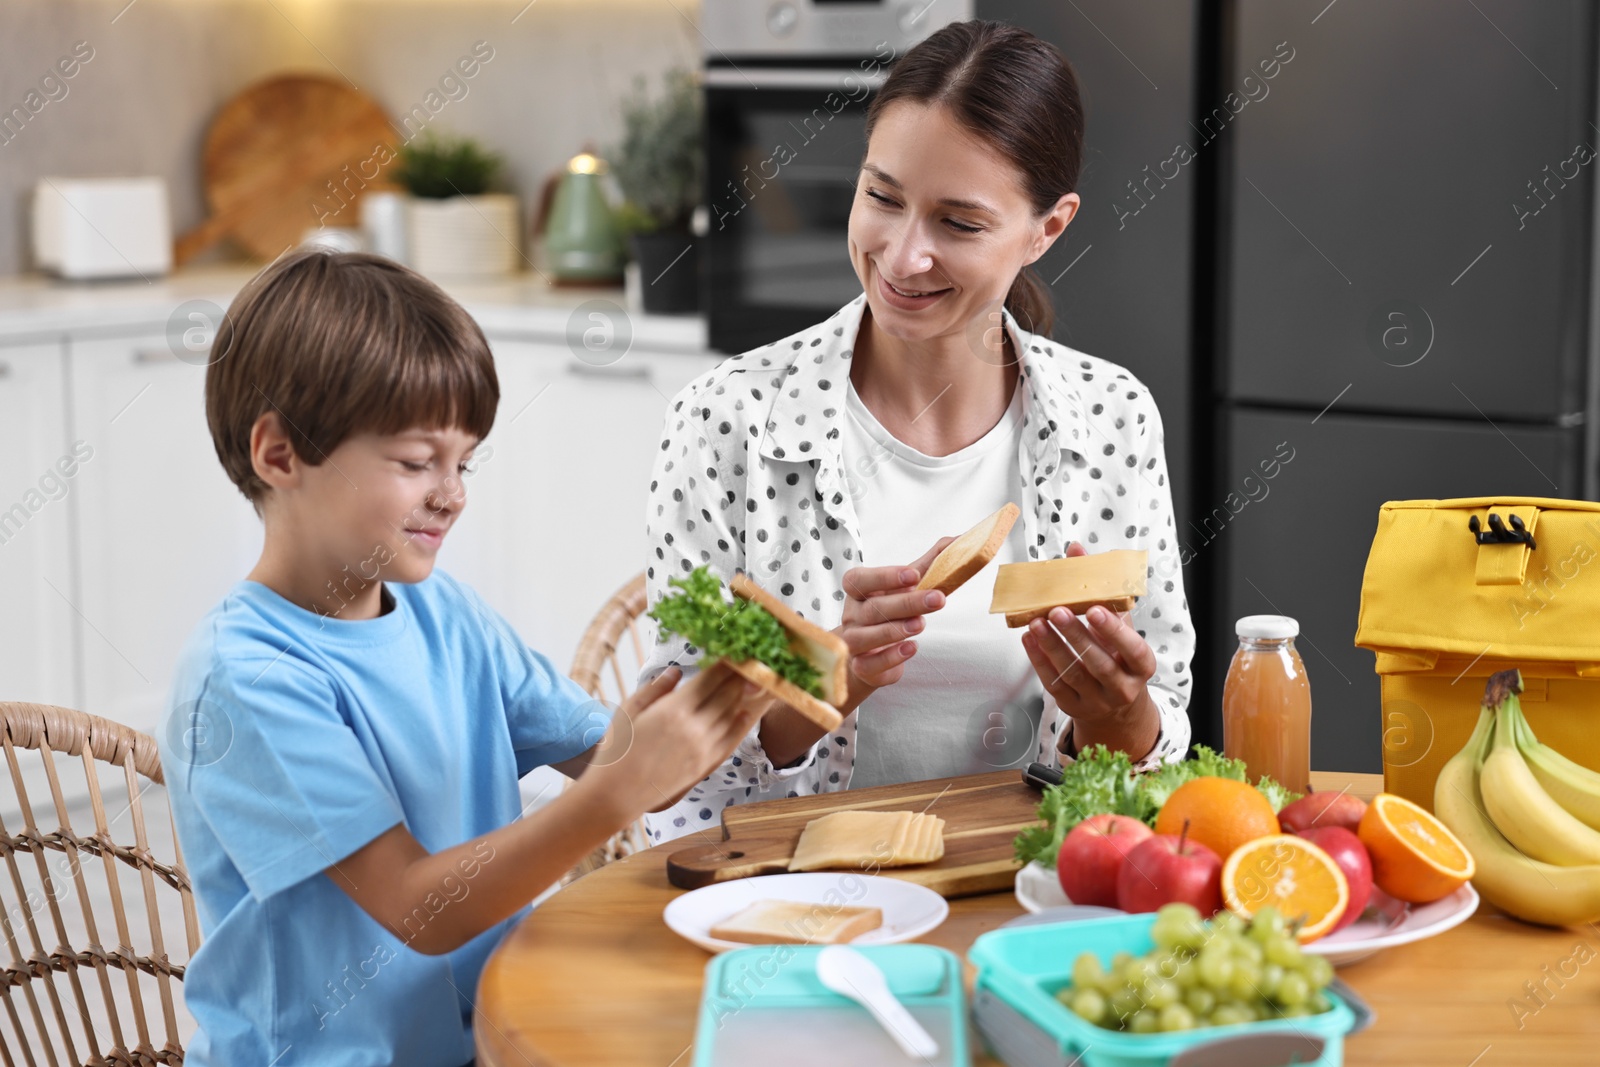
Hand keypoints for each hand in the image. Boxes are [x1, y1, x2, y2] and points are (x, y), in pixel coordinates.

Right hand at [591, 663, 769, 813]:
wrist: (617, 794)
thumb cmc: (617, 750)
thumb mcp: (628, 710)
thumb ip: (655, 688)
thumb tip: (676, 671)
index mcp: (674, 710)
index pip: (711, 679)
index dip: (725, 663)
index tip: (733, 651)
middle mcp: (694, 728)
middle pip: (728, 694)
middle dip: (738, 675)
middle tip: (747, 661)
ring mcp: (703, 748)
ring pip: (732, 715)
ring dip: (742, 696)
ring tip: (750, 681)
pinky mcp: (705, 765)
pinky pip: (731, 740)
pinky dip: (741, 723)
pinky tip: (745, 712)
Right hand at [835, 536, 954, 712]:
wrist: (867, 653)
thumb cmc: (888, 612)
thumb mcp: (905, 587)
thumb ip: (929, 564)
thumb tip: (959, 541)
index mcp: (858, 591)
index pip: (859, 579)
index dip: (884, 576)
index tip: (913, 574)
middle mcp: (852, 616)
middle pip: (873, 609)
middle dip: (907, 603)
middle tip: (938, 599)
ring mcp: (853, 642)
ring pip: (867, 637)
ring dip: (895, 630)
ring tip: (921, 624)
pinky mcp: (862, 667)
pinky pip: (871, 664)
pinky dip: (891, 657)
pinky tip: (911, 648)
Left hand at [1020, 542, 1159, 754]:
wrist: (1116, 707)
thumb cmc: (1119, 656)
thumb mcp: (1121, 629)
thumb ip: (1102, 592)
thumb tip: (1076, 550)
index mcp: (1142, 666)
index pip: (1132, 649)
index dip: (1113, 630)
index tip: (1094, 610)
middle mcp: (1123, 687)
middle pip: (1098, 662)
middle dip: (1076, 636)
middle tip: (1056, 611)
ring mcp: (1097, 701)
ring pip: (1073, 674)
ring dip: (1052, 646)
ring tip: (1036, 622)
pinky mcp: (1073, 707)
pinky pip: (1054, 684)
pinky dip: (1039, 661)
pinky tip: (1029, 640)